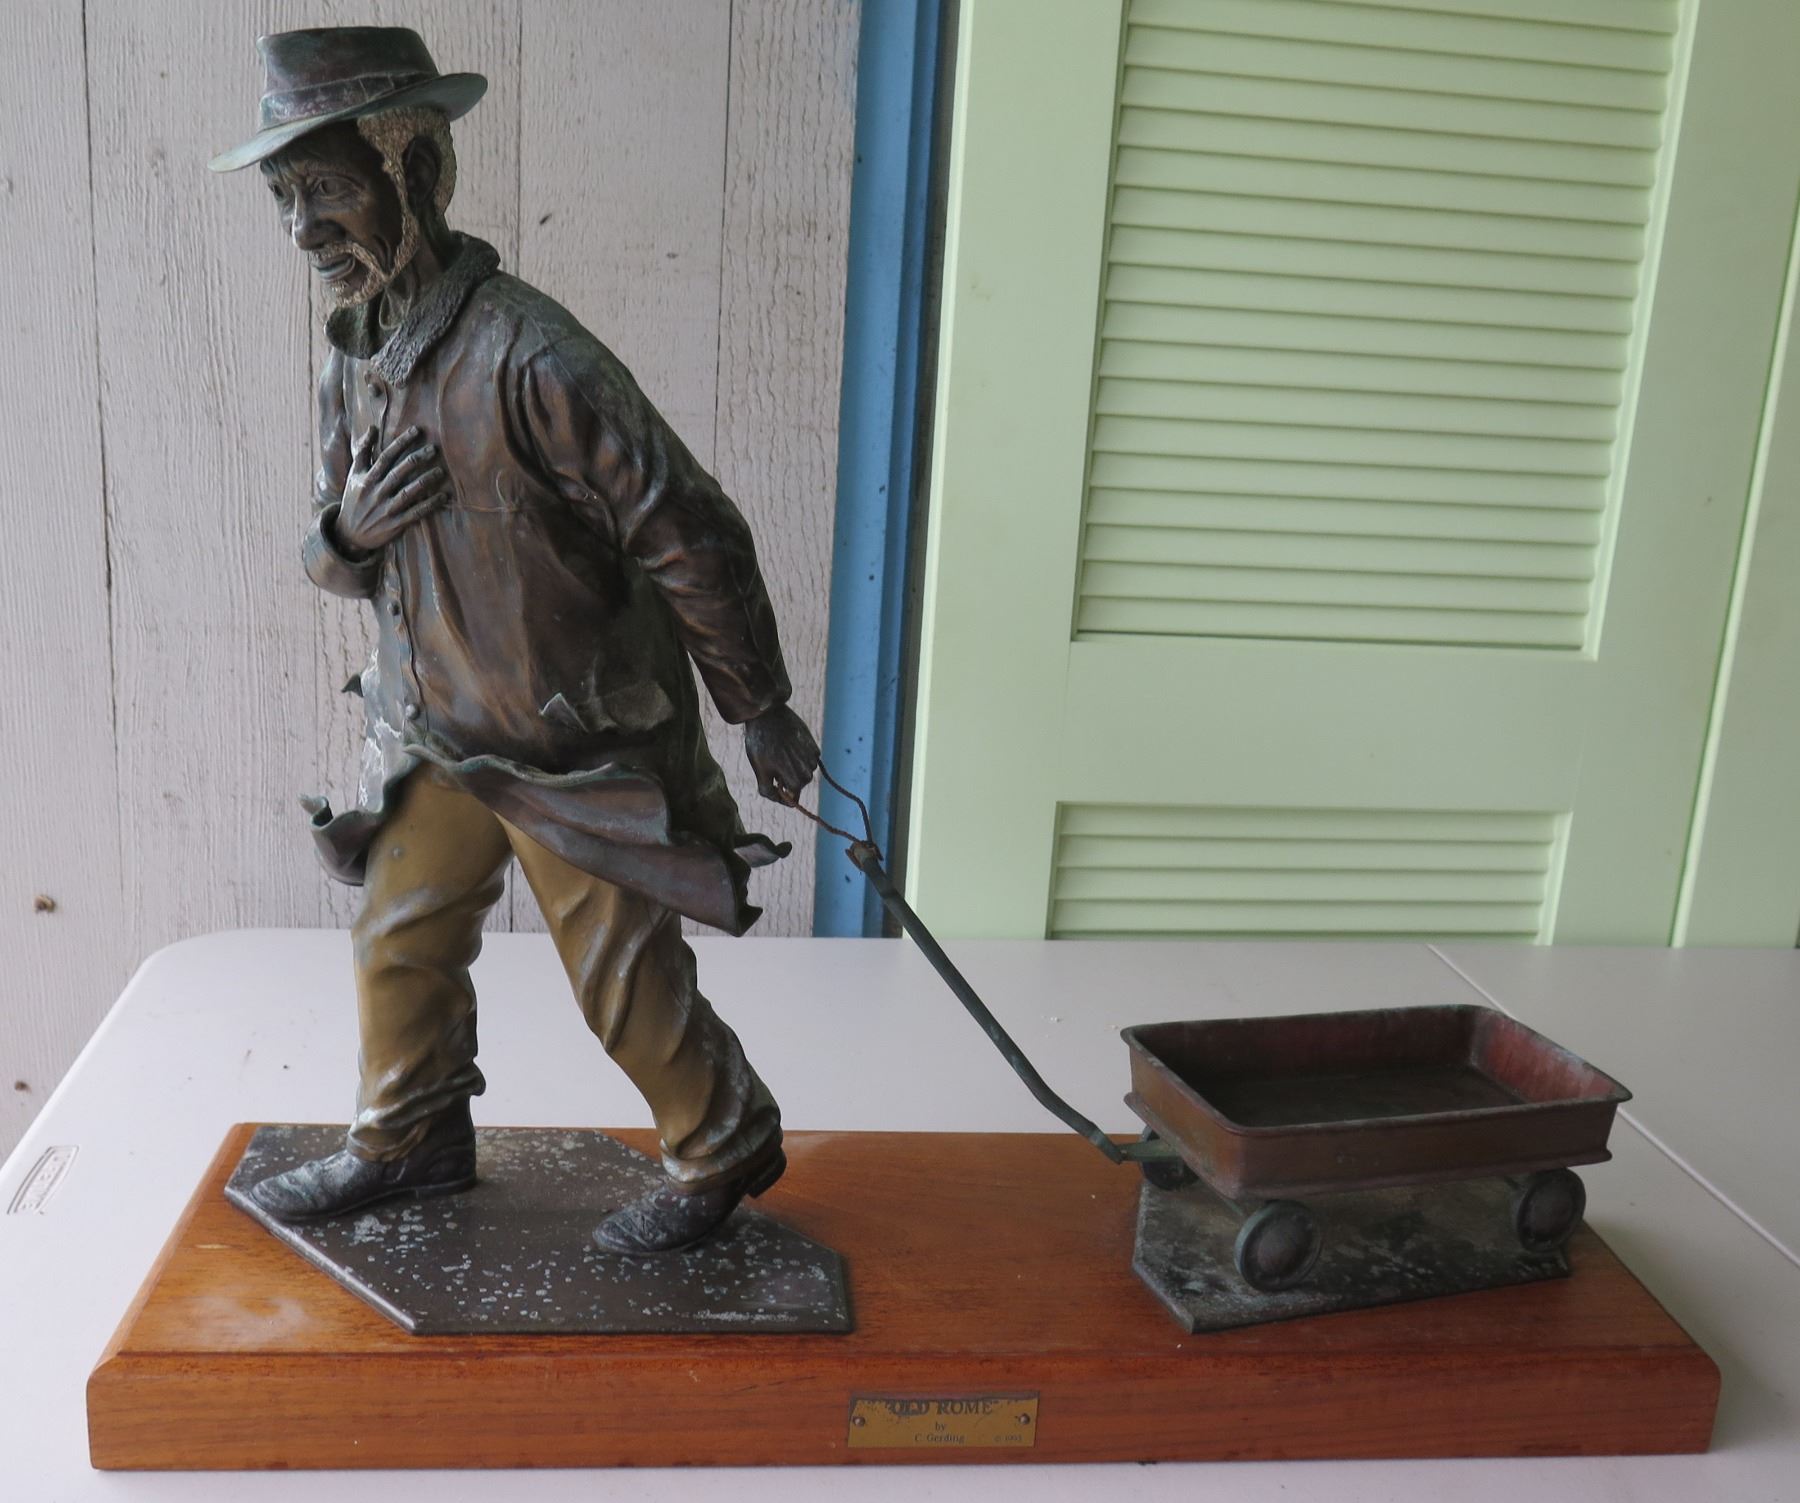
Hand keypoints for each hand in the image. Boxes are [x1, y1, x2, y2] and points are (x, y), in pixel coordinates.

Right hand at [334, 425, 449, 554]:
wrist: (349, 533)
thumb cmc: (355, 498)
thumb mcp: (355, 474)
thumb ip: (363, 451)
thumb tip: (373, 427)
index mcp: (366, 478)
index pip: (385, 456)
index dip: (401, 442)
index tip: (417, 430)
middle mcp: (375, 492)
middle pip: (398, 472)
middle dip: (416, 459)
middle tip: (434, 449)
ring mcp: (386, 509)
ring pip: (408, 493)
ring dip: (425, 481)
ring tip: (440, 471)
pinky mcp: (395, 524)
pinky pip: (415, 513)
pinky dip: (429, 505)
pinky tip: (443, 497)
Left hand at [744, 703, 819, 803]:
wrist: (766, 714)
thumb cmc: (760, 743)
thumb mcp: (759, 770)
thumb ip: (768, 790)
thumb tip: (781, 800)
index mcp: (795, 777)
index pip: (794, 797)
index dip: (784, 795)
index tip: (775, 787)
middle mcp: (808, 768)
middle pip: (801, 783)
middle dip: (789, 780)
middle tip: (774, 768)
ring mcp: (812, 755)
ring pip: (807, 770)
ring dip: (796, 768)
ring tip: (780, 755)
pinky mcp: (813, 744)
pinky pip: (810, 758)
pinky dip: (801, 757)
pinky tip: (789, 746)